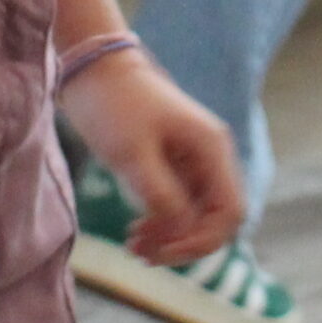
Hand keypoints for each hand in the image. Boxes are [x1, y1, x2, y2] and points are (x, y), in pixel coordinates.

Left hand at [62, 50, 242, 264]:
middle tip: (142, 254)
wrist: (91, 67)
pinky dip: (160, 223)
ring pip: (194, 215)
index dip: (202, 241)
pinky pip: (177, 205)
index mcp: (210, 148)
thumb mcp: (132, 153)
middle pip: (215, 219)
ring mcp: (191, 160)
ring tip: (132, 247)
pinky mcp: (171, 164)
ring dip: (169, 237)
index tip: (163, 251)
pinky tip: (136, 233)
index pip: (229, 212)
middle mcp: (209, 156)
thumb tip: (181, 231)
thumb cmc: (113, 104)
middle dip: (183, 242)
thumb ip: (161, 195)